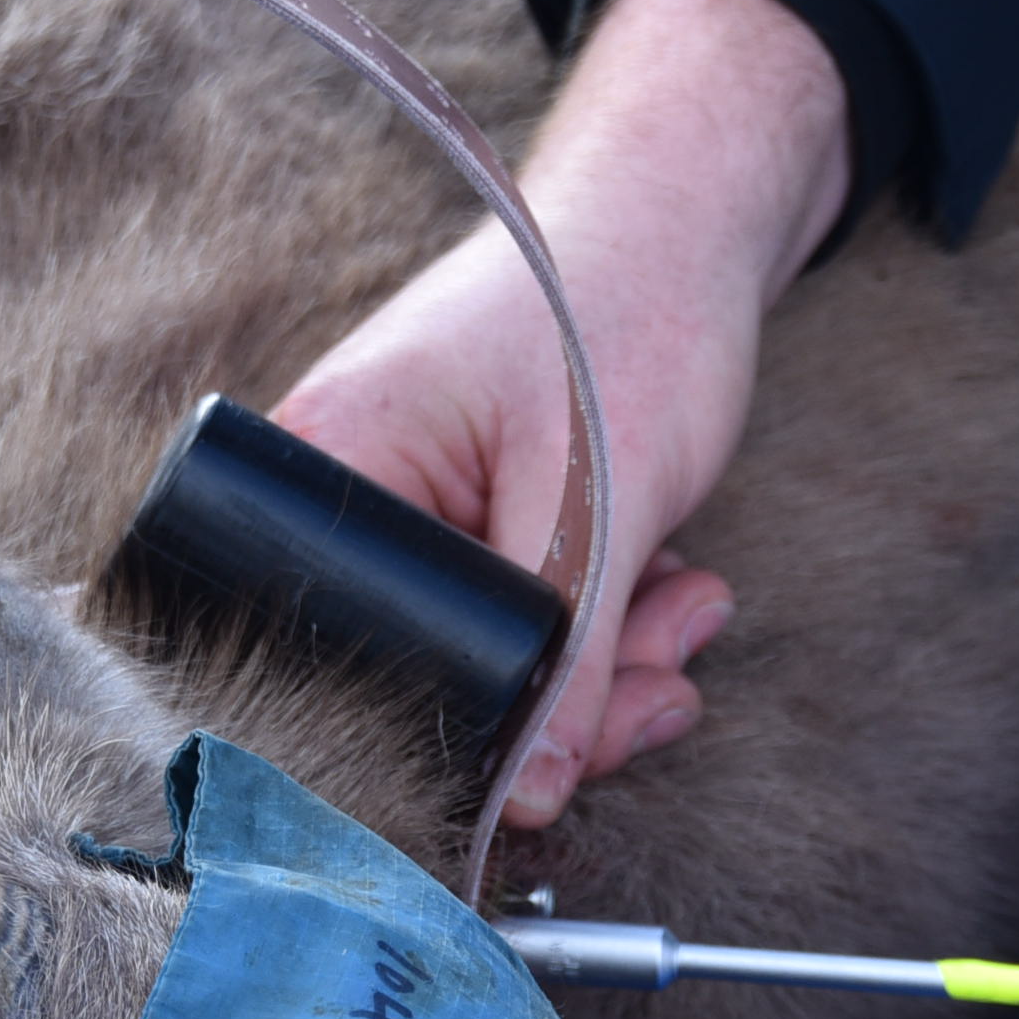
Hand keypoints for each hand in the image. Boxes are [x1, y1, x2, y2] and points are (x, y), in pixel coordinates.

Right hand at [277, 0, 848, 824]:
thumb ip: (566, 659)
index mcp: (333, 467)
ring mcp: (408, 506)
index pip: (337, 662)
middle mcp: (347, 491)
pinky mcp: (470, 516)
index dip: (437, 742)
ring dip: (604, 665)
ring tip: (686, 611)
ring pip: (490, 658)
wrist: (683, 214)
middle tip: (659, 689)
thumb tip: (529, 804)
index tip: (544, 771)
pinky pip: (523, 616)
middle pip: (424, 676)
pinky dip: (604, 623)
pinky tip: (670, 588)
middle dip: (562, 704)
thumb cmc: (624, 310)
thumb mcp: (604, 503)